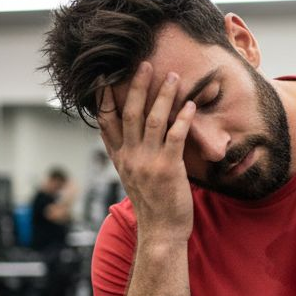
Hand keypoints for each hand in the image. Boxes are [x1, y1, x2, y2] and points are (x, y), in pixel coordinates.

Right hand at [97, 62, 197, 242]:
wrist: (161, 232)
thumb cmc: (152, 205)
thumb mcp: (132, 177)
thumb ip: (129, 155)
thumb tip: (129, 136)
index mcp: (120, 158)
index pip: (106, 122)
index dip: (104, 98)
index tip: (105, 76)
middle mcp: (130, 156)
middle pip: (130, 113)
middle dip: (137, 86)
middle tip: (145, 63)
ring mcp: (148, 161)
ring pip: (153, 120)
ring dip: (163, 95)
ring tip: (171, 76)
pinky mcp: (168, 168)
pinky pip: (175, 136)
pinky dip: (183, 118)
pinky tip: (191, 105)